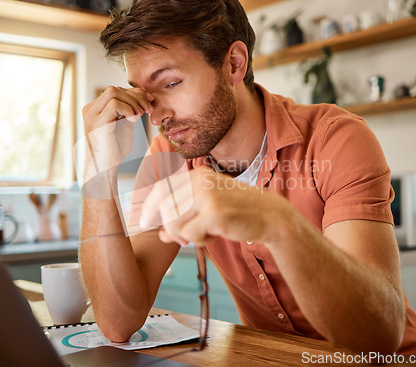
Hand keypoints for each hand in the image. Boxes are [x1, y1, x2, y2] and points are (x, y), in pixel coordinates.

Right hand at [77, 87, 152, 195]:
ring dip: (133, 102)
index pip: (116, 91)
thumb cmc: (114, 149)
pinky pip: (114, 104)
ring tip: (141, 115)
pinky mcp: (97, 122)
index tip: (149, 101)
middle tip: (148, 108)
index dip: (134, 93)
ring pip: (114, 92)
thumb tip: (144, 97)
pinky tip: (133, 120)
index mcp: (96, 108)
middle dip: (136, 96)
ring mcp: (92, 114)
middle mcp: (91, 109)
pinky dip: (128, 109)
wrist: (105, 167)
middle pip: (115, 89)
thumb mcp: (126, 124)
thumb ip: (132, 110)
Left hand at [139, 167, 294, 245]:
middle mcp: (199, 180)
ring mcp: (206, 195)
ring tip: (206, 233)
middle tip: (185, 239)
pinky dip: (200, 241)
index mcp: (197, 174)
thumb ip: (183, 216)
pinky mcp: (213, 212)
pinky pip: (189, 235)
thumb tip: (159, 234)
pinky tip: (217, 235)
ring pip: (174, 223)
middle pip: (164, 208)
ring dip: (187, 236)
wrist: (271, 217)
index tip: (143, 223)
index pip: (161, 188)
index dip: (149, 207)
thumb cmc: (239, 212)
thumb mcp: (208, 208)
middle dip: (170, 228)